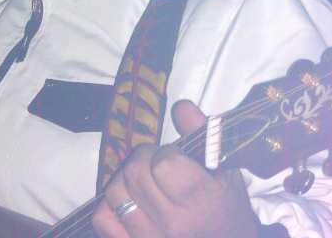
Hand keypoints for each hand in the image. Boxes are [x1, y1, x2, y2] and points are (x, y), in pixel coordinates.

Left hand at [91, 100, 258, 237]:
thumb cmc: (228, 213)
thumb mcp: (226, 174)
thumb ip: (204, 135)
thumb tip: (180, 106)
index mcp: (200, 200)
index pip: (164, 162)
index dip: (166, 153)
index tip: (175, 160)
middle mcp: (173, 223)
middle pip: (135, 173)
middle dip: (143, 160)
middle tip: (155, 166)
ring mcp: (149, 237)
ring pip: (115, 191)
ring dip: (125, 179)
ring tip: (142, 183)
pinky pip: (103, 219)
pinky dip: (109, 206)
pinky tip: (127, 202)